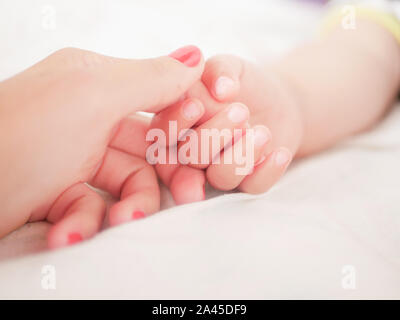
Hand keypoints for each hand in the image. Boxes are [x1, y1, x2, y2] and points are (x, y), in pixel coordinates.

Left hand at [0, 45, 203, 246]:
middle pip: (151, 147)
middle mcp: (88, 117)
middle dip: (171, 174)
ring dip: (129, 207)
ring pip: (129, 183)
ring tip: (118, 224)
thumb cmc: (19, 136)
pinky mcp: (61, 193)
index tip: (201, 145)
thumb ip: (151, 77)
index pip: (160, 99)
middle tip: (192, 196)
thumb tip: (196, 56)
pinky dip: (86, 223)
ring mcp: (75, 157)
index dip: (185, 123)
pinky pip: (94, 208)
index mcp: (97, 83)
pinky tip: (67, 231)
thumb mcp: (91, 95)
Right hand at [151, 54, 299, 201]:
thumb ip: (220, 70)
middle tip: (241, 111)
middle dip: (214, 136)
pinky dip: (267, 172)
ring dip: (241, 155)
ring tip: (263, 132)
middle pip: (189, 158)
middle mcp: (192, 152)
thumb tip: (221, 88)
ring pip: (220, 177)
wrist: (278, 101)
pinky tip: (280, 153)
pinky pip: (252, 187)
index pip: (163, 133)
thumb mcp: (231, 67)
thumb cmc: (244, 83)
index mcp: (178, 124)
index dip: (175, 125)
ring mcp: (219, 170)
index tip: (197, 107)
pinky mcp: (247, 182)